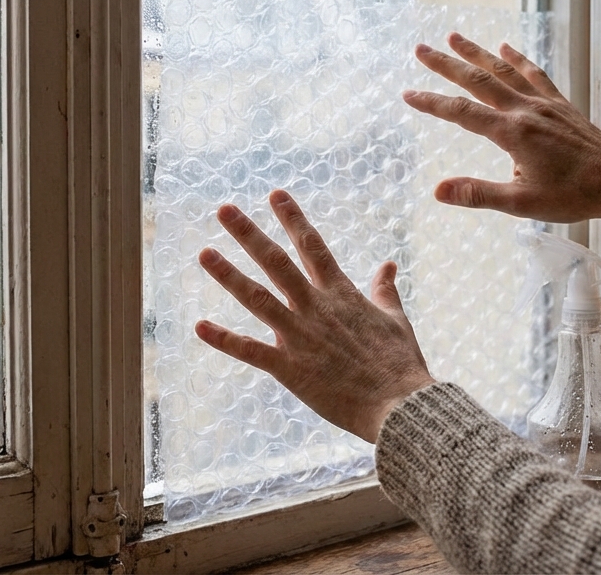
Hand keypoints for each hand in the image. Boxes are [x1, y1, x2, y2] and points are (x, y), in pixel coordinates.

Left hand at [194, 190, 435, 442]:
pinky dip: (224, 339)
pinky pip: (251, 351)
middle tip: (224, 210)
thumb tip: (388, 264)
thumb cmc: (400, 364)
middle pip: (277, 262)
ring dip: (229, 275)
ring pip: (258, 298)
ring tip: (205, 253)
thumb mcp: (396, 319)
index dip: (293, 219)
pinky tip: (200, 326)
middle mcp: (316, 308)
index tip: (275, 195)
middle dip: (249, 234)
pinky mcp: (290, 367)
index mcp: (341, 294)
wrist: (400, 404)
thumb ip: (384, 290)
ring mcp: (300, 336)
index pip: (313, 247)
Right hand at [404, 32, 600, 231]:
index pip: (462, 114)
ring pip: (504, 71)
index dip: (432, 103)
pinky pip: (535, 74)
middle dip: (447, 64)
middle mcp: (526, 111)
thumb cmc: (573, 196)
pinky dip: (518, 58)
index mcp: (514, 133)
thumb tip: (437, 191)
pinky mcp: (560, 104)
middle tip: (420, 49)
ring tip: (454, 36)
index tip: (408, 93)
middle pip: (479, 81)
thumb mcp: (522, 203)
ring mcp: (545, 104)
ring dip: (477, 53)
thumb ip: (478, 194)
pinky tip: (506, 47)